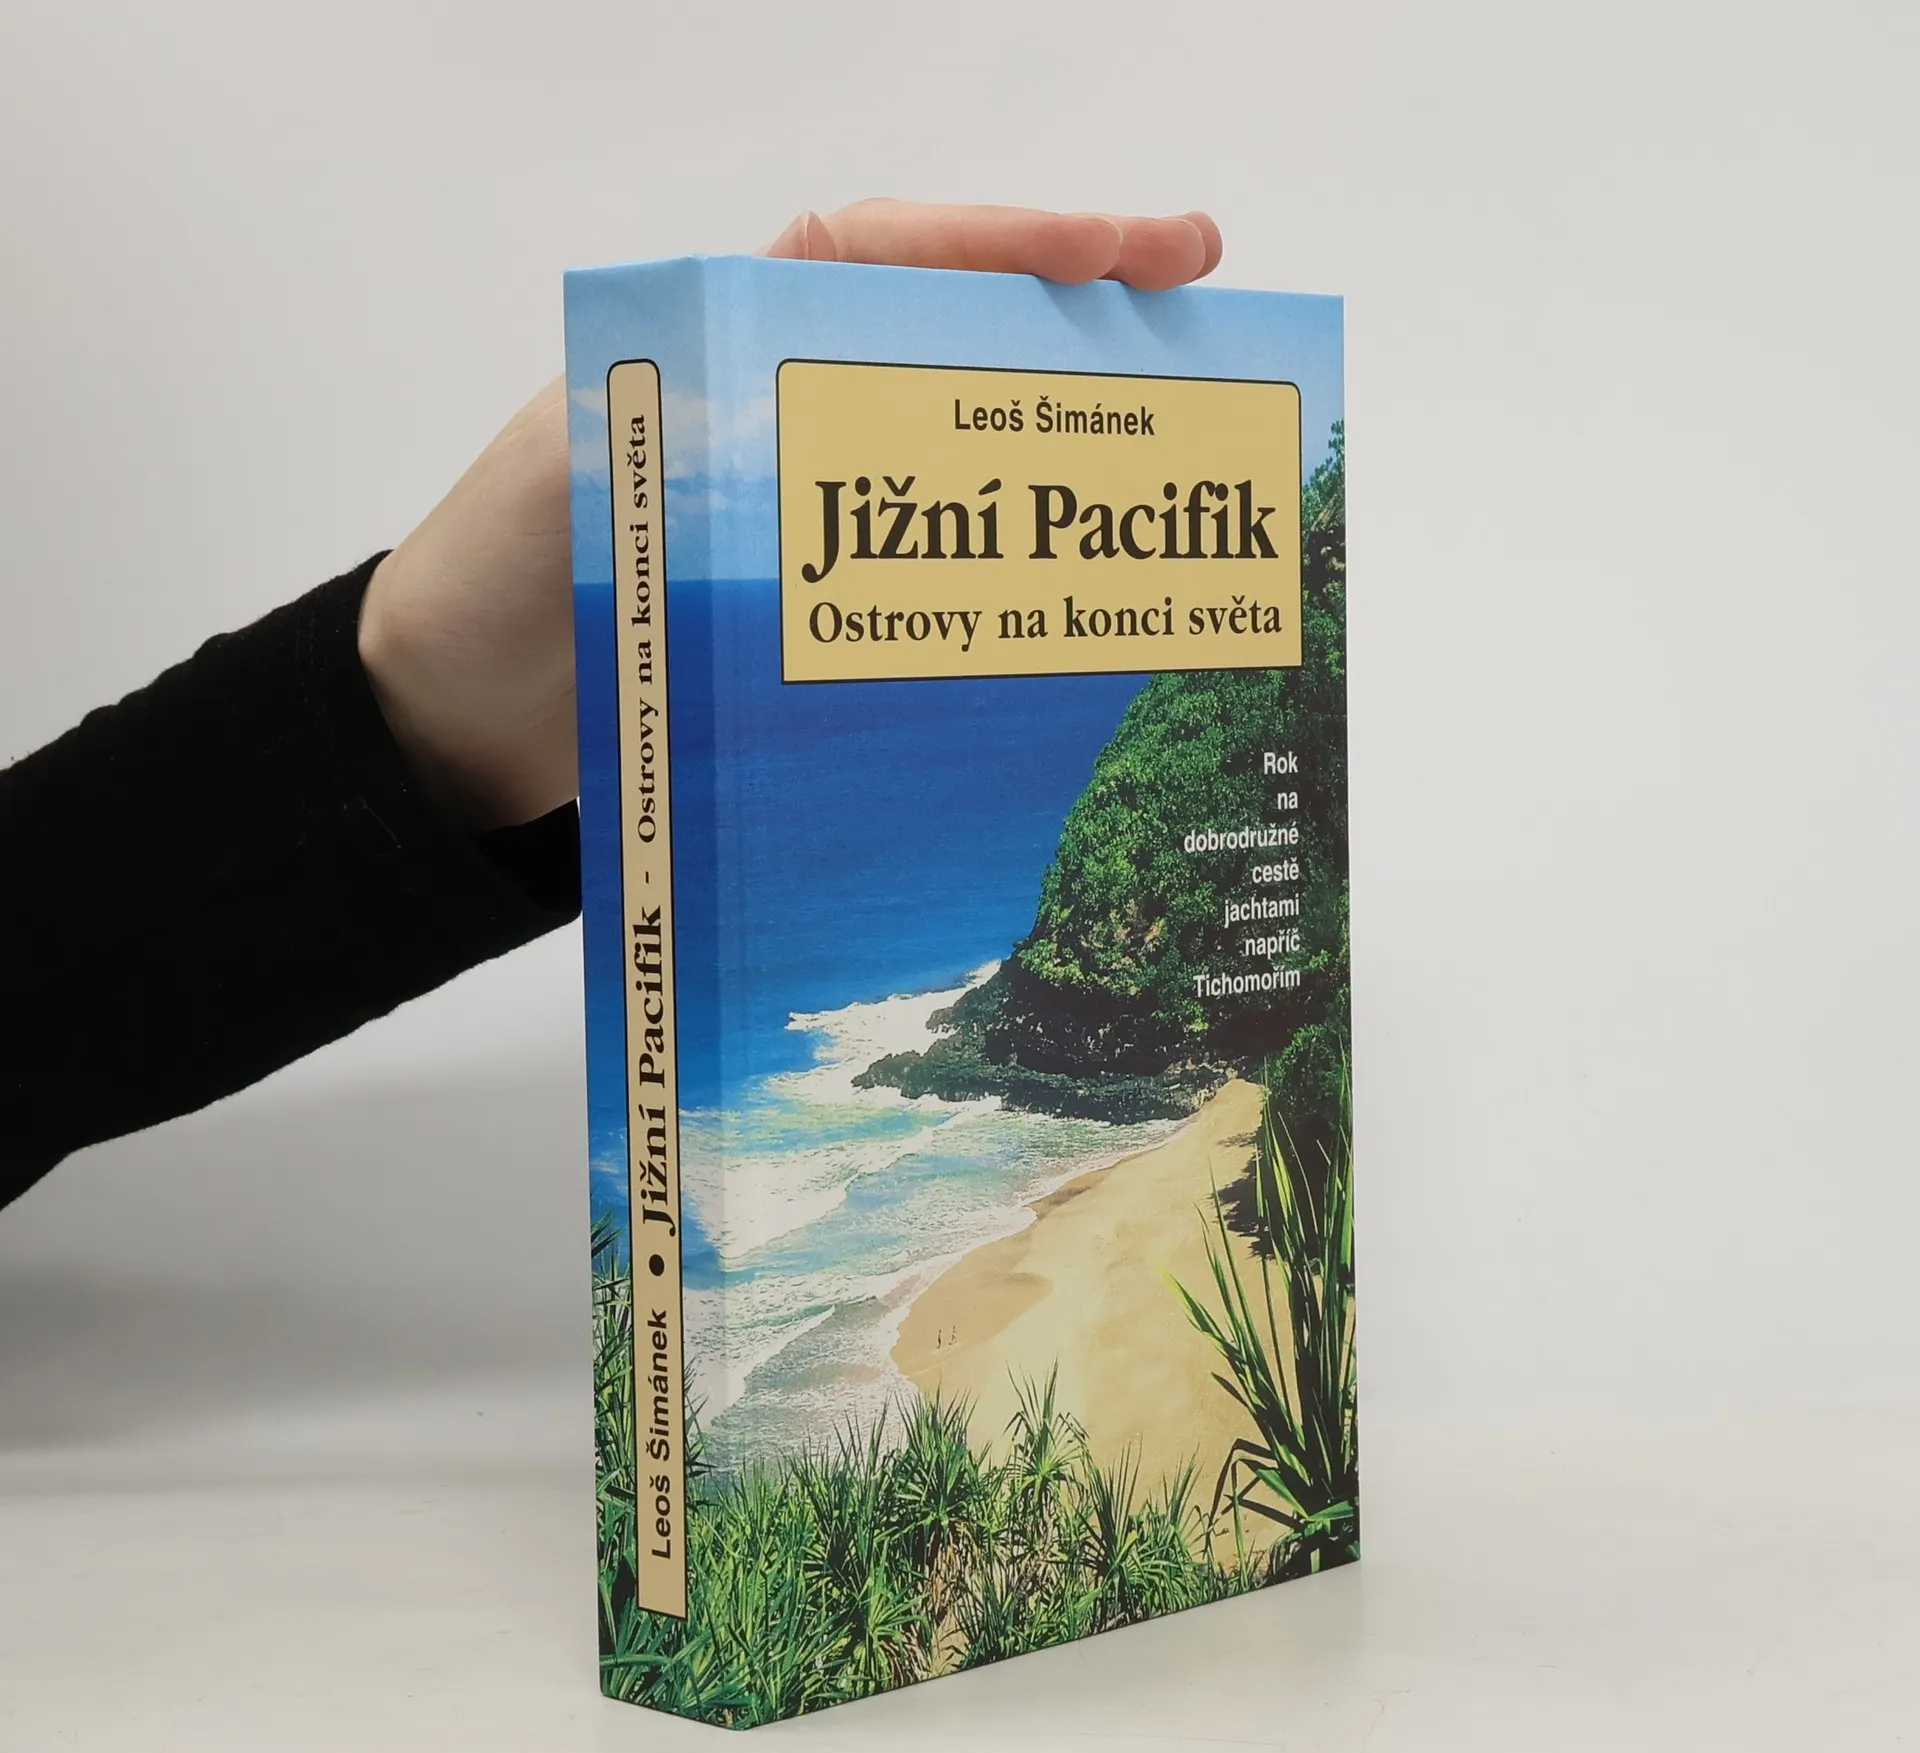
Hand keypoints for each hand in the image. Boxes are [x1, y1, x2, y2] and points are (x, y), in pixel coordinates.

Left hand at [357, 201, 1223, 830]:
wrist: (455, 723)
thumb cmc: (491, 587)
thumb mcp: (565, 474)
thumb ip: (672, 433)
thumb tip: (809, 434)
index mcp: (725, 341)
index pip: (886, 254)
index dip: (1012, 242)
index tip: (1131, 249)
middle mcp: (786, 413)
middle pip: (954, 340)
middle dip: (1079, 316)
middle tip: (1203, 305)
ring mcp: (813, 514)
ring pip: (961, 454)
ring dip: (1064, 442)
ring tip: (1180, 441)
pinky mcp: (819, 608)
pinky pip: (928, 574)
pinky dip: (1002, 578)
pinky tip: (1074, 594)